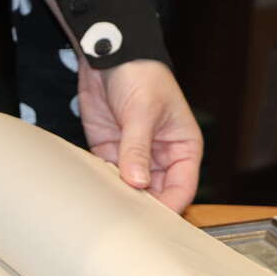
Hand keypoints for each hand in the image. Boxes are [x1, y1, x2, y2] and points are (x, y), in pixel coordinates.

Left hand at [78, 59, 202, 212]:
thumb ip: (137, 149)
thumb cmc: (141, 76)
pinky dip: (102, 184)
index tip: (151, 219)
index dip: (169, 204)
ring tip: (106, 207)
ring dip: (119, 197)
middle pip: (156, 194)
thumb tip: (137, 183)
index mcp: (183, 147)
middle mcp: (161, 157)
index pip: (183, 187)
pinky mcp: (110, 153)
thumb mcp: (142, 112)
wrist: (110, 57)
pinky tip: (93, 190)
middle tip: (124, 219)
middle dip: (142, 206)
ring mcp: (134, 156)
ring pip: (130, 189)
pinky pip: (107, 177)